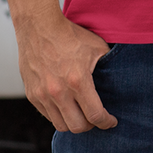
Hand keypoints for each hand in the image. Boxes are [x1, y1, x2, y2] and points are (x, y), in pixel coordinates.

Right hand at [15, 12, 116, 132]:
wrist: (39, 25)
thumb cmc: (69, 35)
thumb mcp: (96, 48)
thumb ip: (108, 66)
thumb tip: (120, 79)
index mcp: (78, 80)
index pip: (95, 116)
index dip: (107, 122)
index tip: (111, 121)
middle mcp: (58, 91)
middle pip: (78, 127)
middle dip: (91, 125)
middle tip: (96, 117)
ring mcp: (42, 94)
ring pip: (61, 125)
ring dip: (73, 122)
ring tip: (80, 113)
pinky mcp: (31, 94)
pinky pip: (47, 115)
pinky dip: (58, 114)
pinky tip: (66, 105)